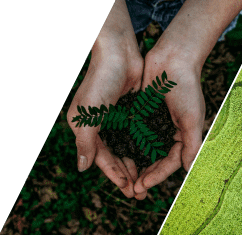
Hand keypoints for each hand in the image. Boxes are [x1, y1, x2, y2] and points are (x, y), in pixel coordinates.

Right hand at [68, 30, 143, 198]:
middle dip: (127, 175)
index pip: (102, 158)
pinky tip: (155, 157)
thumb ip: (86, 142)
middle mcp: (99, 125)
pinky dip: (144, 147)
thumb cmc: (101, 81)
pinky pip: (137, 134)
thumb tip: (82, 168)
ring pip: (127, 148)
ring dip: (137, 163)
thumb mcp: (90, 114)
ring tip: (147, 180)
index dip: (115, 175)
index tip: (129, 191)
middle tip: (140, 192)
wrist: (119, 53)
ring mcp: (116, 118)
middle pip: (114, 156)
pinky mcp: (130, 110)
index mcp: (86, 128)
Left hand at [133, 44, 204, 199]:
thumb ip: (192, 145)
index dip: (158, 176)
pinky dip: (126, 146)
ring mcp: (154, 123)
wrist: (172, 59)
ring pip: (142, 150)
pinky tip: (116, 156)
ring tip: (124, 179)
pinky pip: (132, 134)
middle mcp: (168, 132)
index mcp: (183, 135)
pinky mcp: (141, 114)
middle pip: (156, 161)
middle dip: (145, 176)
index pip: (171, 162)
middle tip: (132, 190)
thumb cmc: (187, 88)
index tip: (143, 185)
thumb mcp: (192, 119)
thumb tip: (188, 170)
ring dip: (134, 165)